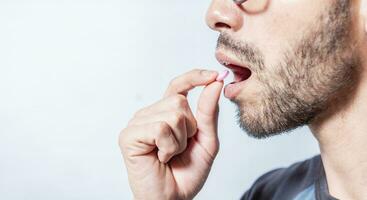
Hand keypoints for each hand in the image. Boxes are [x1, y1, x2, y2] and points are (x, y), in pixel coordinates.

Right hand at [119, 69, 222, 199]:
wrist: (172, 198)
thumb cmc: (186, 172)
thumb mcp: (206, 141)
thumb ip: (209, 113)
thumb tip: (215, 84)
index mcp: (167, 113)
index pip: (179, 86)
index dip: (195, 77)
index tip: (215, 75)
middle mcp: (150, 114)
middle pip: (179, 101)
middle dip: (189, 129)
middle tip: (179, 148)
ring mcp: (138, 123)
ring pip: (172, 114)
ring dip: (179, 141)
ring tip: (169, 154)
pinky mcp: (129, 135)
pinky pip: (160, 128)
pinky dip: (168, 147)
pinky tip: (160, 157)